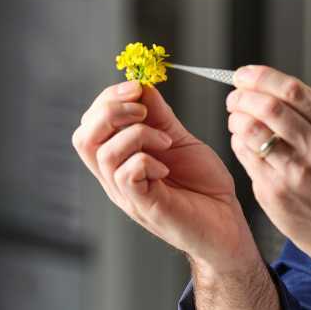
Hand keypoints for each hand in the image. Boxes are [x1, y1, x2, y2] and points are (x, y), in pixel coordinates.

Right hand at [72, 79, 258, 272]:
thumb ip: (159, 115)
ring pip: (104, 154)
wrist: (227, 224)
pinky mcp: (144, 206)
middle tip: (144, 109)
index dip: (108, 99)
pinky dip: (146, 160)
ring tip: (165, 141)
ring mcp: (127, 194)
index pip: (89, 124)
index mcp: (119, 160)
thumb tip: (141, 85)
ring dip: (137, 134)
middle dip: (111, 110)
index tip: (137, 86)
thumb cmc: (203, 186)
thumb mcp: (178, 139)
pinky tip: (166, 167)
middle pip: (83, 137)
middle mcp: (115, 178)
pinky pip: (126, 175)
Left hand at [226, 66, 310, 268]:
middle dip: (244, 95)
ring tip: (236, 118)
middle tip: (236, 96)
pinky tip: (242, 141)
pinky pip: (246, 157)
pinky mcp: (277, 193)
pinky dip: (238, 142)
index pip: (293, 90)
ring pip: (252, 131)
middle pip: (269, 107)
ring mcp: (297, 173)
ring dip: (236, 118)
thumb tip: (271, 87)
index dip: (262, 77)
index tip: (246, 75)